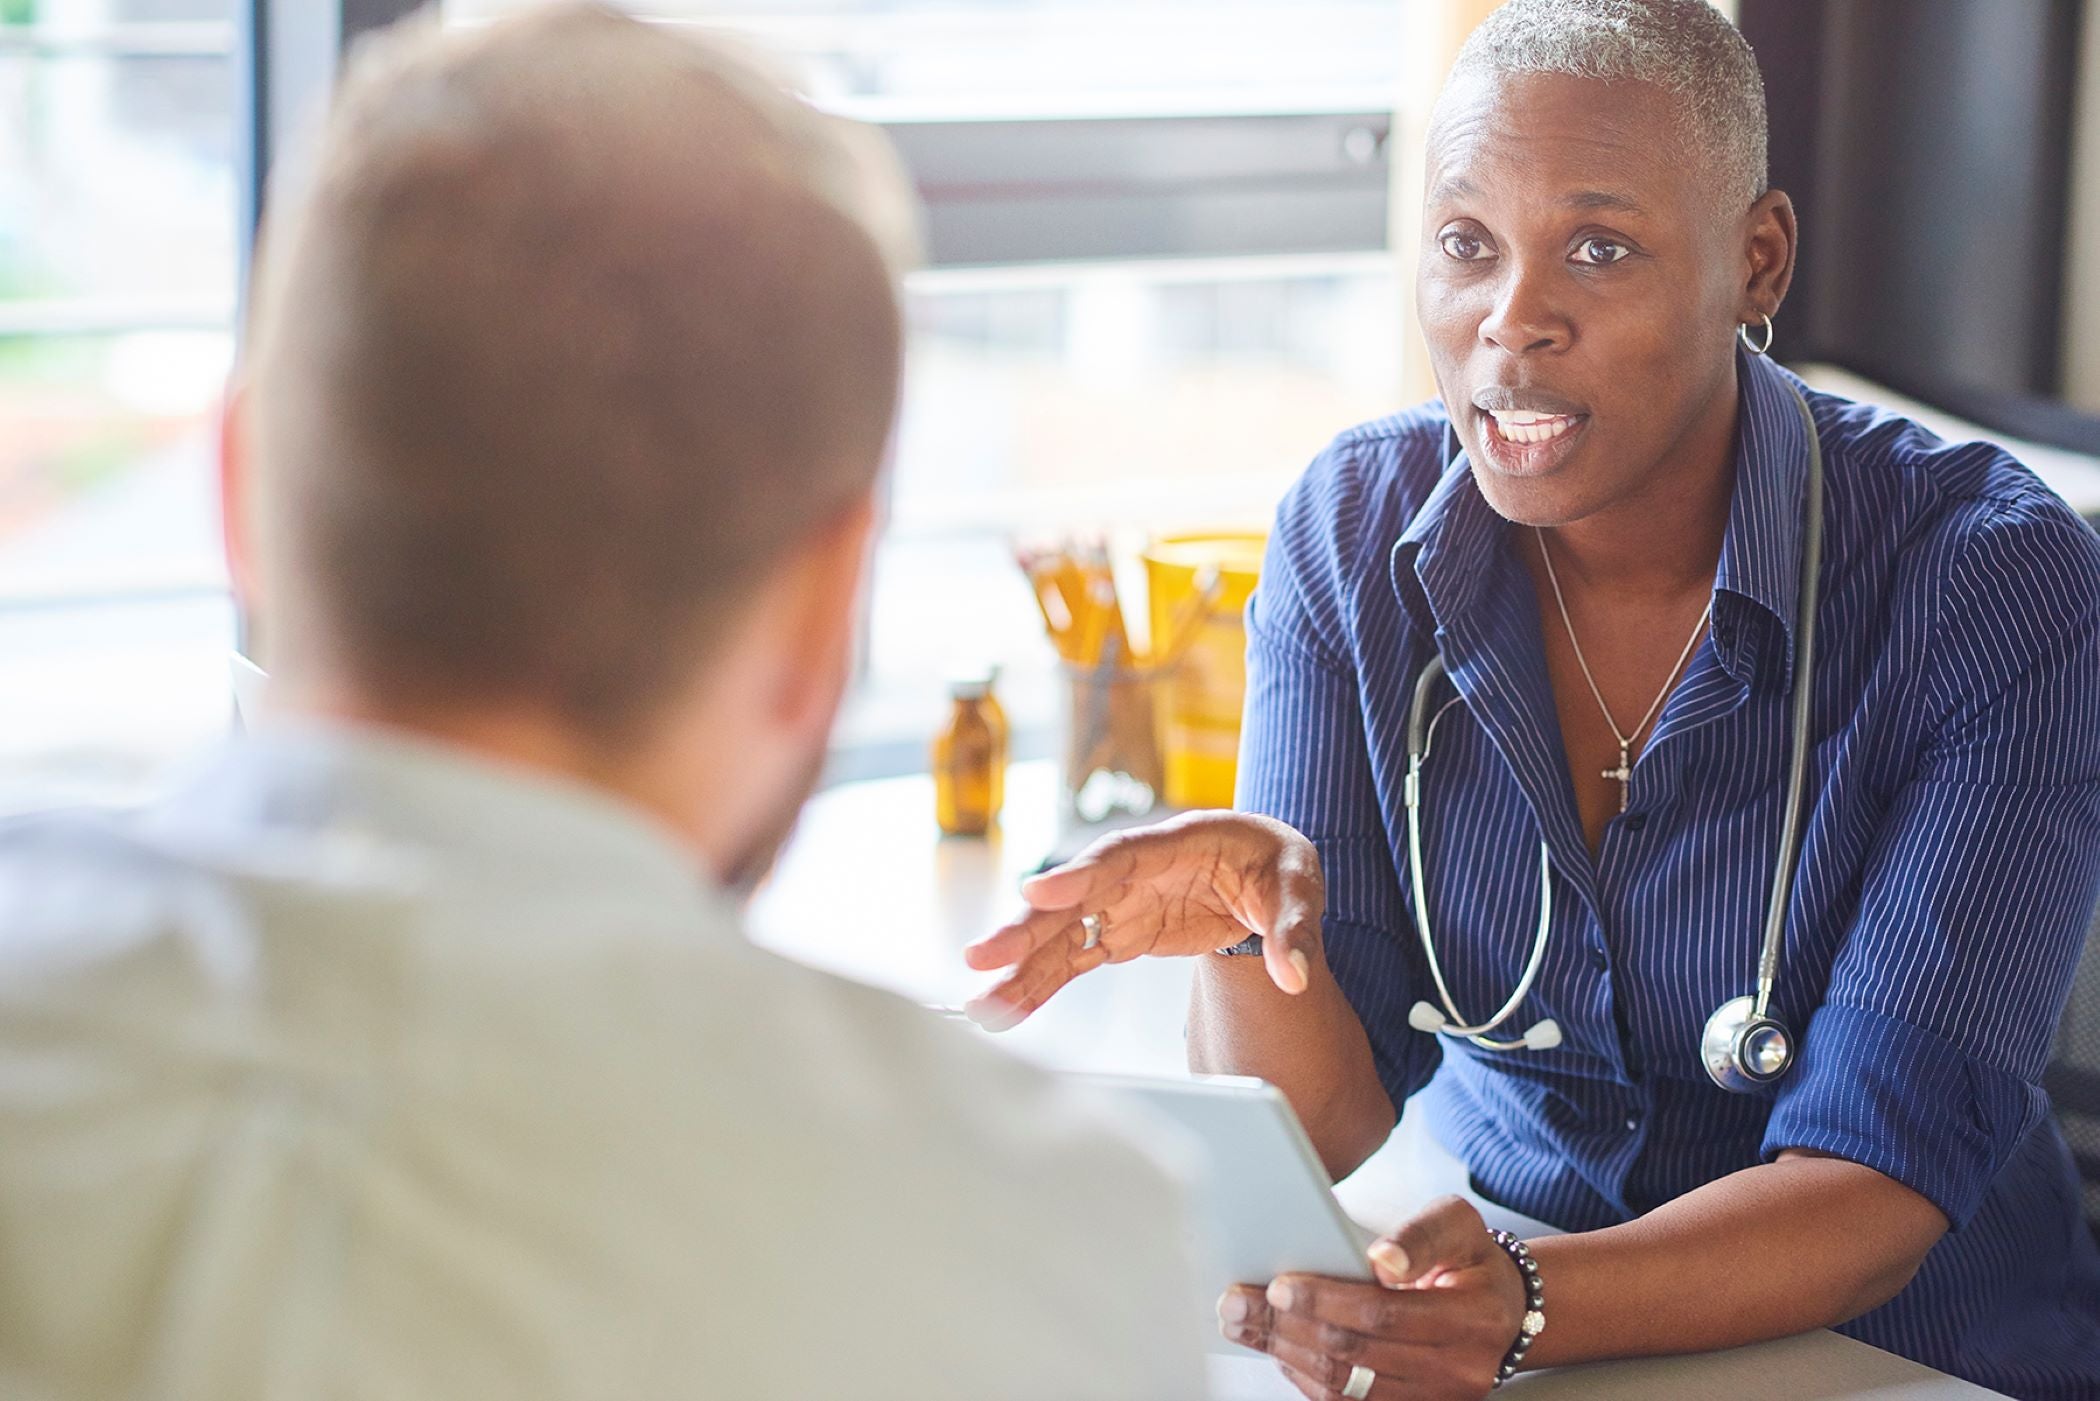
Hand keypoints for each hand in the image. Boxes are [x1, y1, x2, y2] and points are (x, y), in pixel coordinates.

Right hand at [961, 810, 1324, 1028]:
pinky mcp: (1120, 933)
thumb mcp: (1300, 884)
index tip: (1037, 892)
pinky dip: (1041, 984)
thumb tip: (1295, 976)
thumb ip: (1295, 929)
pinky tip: (1008, 1009)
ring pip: (1062, 934)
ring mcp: (1122, 902)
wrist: (1264, 871)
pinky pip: (1074, 960)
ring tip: (982, 1003)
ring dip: (1021, 967)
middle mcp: (1136, 869)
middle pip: (1073, 896)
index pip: (1122, 855)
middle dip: (1026, 927)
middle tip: (982, 957)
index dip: (1078, 873)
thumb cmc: (1277, 864)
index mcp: (1179, 841)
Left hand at [1216, 1196, 1528, 1400]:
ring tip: (1245, 1325)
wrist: (1502, 1310)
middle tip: (1238, 1304)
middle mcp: (1458, 1370)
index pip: (1384, 1315)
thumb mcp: (1458, 1226)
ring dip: (1286, 1355)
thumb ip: (1420, 1236)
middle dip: (1287, 1328)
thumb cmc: (1469, 1260)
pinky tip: (1280, 1350)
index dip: (1326, 1301)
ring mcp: (1435, 1399)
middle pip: (1355, 1356)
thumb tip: (1382, 1260)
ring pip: (1346, 1388)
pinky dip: (1307, 1379)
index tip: (1279, 1285)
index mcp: (1471, 1318)